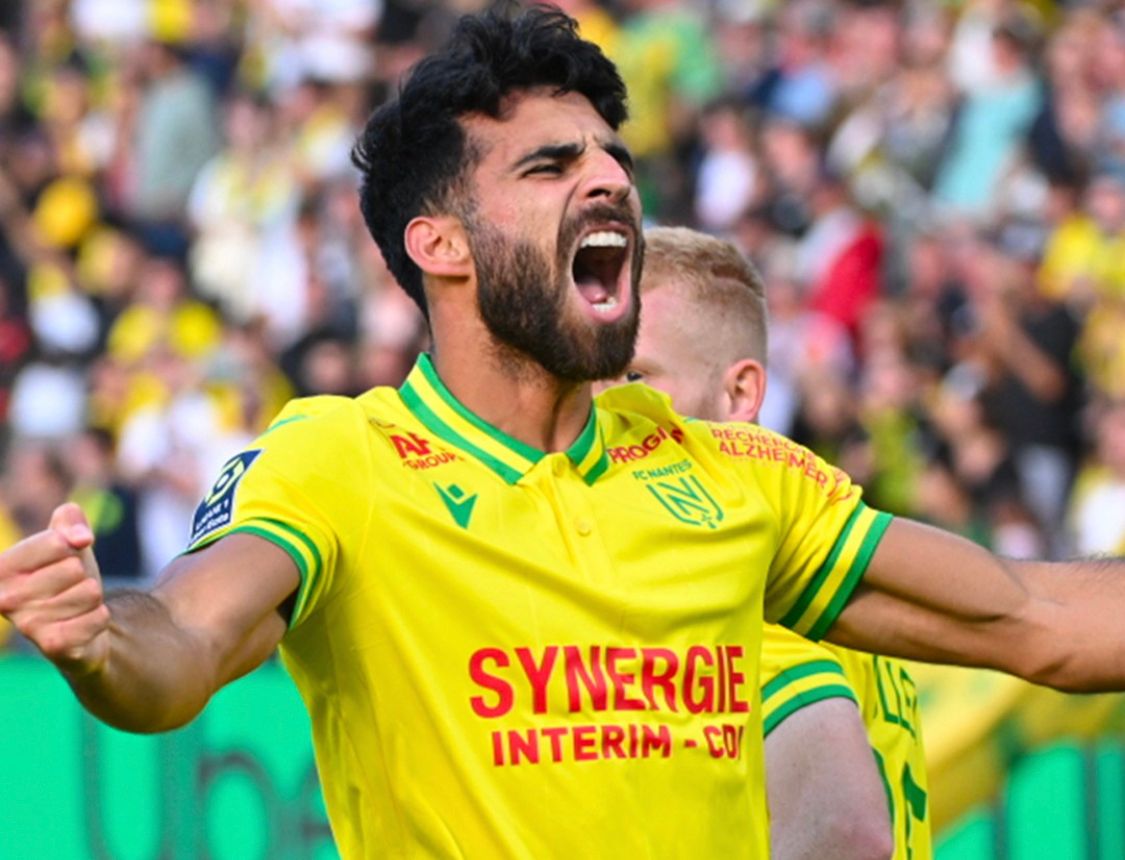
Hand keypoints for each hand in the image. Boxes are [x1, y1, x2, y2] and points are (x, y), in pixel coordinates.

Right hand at [0, 503, 109, 675]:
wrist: (77, 628)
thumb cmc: (66, 577)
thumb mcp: (66, 541)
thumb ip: (69, 520)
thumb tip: (81, 538)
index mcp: (1, 569)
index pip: (56, 541)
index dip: (72, 545)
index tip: (63, 558)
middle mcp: (6, 599)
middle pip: (74, 568)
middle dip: (82, 575)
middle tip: (69, 588)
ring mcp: (28, 625)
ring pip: (90, 592)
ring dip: (92, 598)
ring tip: (76, 606)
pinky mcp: (54, 646)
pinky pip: (100, 617)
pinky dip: (101, 617)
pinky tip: (84, 624)